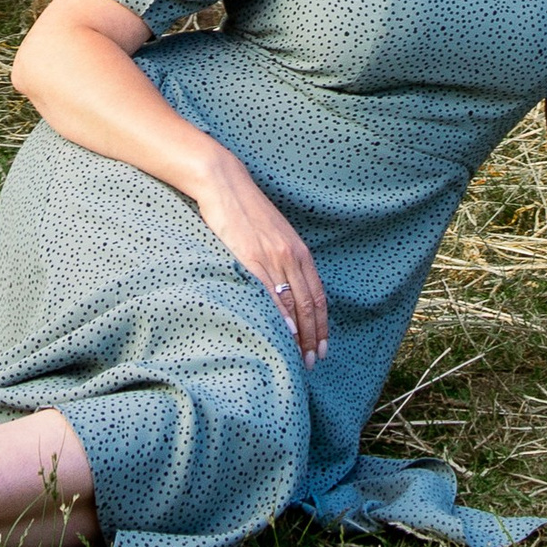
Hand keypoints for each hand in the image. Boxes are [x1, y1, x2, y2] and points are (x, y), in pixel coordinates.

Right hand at [190, 153, 327, 361]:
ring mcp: (271, 256)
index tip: (322, 347)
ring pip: (293, 303)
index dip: (322, 325)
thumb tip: (287, 289)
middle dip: (313, 337)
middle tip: (312, 362)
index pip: (317, 295)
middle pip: (309, 304)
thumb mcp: (274, 233)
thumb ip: (283, 258)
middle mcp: (290, 255)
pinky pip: (268, 292)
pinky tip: (281, 333)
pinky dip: (278, 315)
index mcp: (298, 250)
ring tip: (298, 358)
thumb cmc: (246, 210)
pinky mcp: (249, 256)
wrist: (224, 183)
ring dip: (298, 334)